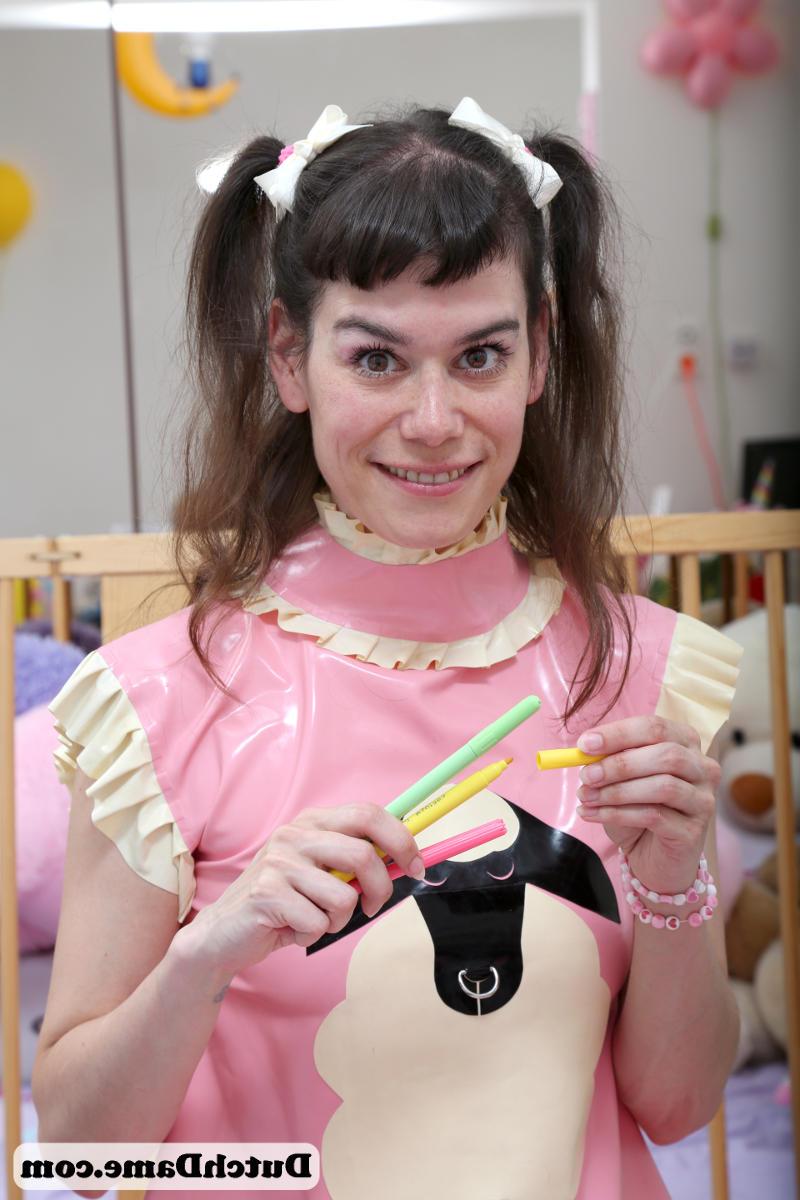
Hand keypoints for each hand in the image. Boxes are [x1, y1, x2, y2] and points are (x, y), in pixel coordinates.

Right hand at [174, 803, 425, 981]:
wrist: (223, 933)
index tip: (416, 866)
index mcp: (312, 822)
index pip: (368, 814)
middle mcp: (295, 834)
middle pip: (363, 855)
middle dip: (380, 889)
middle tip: (371, 907)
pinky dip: (312, 935)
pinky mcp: (267, 893)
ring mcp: (279, 862)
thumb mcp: (319, 873)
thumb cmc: (282, 904)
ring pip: (344, 897)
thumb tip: (406, 862)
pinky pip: (318, 923)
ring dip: (337, 920)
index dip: (401, 839)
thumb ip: (353, 863)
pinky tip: (292, 929)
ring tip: (314, 919)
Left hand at [575, 716, 720, 895]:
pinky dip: (618, 813)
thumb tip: (586, 750)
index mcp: (685, 743)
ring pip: (663, 786)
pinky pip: (655, 816)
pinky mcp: (694, 830)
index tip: (584, 744)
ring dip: (617, 791)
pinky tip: (594, 814)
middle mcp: (702, 768)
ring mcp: (703, 800)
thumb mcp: (620, 779)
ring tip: (586, 797)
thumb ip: (610, 760)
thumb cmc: (637, 810)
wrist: (654, 857)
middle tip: (586, 775)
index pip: (655, 727)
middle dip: (619, 764)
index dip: (618, 734)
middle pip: (665, 754)